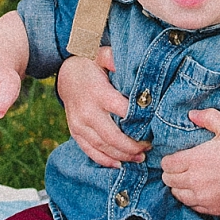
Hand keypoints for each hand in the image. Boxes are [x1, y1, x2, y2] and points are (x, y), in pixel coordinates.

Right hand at [56, 48, 144, 165]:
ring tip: (140, 157)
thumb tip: (130, 65)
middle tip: (148, 147)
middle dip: (133, 145)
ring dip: (122, 155)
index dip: (140, 119)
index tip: (154, 124)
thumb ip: (114, 58)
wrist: (65, 75)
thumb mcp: (100, 55)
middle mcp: (87, 111)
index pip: (123, 111)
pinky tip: (119, 164)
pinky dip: (105, 160)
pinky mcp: (75, 132)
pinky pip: (90, 151)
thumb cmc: (89, 65)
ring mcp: (79, 124)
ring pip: (103, 147)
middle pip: (113, 136)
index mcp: (98, 93)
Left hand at [160, 109, 219, 216]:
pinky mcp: (212, 208)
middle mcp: (195, 181)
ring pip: (178, 195)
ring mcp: (203, 197)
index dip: (168, 160)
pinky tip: (200, 190)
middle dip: (171, 173)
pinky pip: (192, 206)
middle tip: (179, 168)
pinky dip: (192, 198)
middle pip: (169, 180)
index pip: (167, 164)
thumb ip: (208, 118)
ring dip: (180, 187)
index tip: (174, 158)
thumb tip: (191, 114)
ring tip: (188, 180)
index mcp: (195, 160)